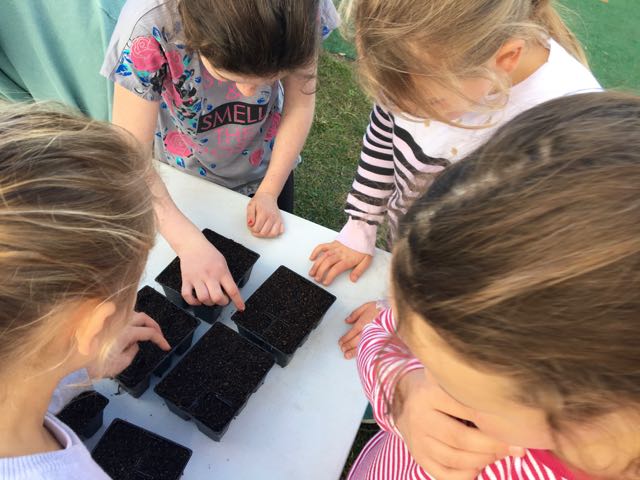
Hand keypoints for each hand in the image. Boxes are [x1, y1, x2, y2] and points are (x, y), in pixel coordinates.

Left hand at [89, 312, 170, 378]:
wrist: (74, 365)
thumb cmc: (95, 366)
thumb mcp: (121, 363)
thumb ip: (133, 351)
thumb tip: (135, 344)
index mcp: (126, 332)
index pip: (149, 332)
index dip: (160, 339)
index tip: (165, 346)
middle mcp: (118, 323)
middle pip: (143, 318)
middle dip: (154, 326)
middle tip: (159, 336)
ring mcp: (110, 322)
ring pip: (132, 314)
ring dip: (143, 322)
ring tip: (146, 332)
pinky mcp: (103, 325)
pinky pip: (121, 319)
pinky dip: (130, 323)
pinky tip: (130, 332)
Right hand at [176, 230, 244, 309]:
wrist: (192, 245)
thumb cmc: (208, 253)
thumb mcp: (223, 263)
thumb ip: (226, 277)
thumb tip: (229, 292)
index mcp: (221, 272)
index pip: (232, 290)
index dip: (238, 301)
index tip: (240, 307)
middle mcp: (210, 276)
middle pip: (217, 298)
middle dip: (221, 303)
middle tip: (222, 300)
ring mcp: (197, 278)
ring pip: (203, 298)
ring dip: (208, 303)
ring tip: (210, 299)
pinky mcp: (186, 280)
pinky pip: (187, 296)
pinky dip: (192, 301)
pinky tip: (197, 300)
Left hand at [246, 192, 283, 237]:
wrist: (267, 196)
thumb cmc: (259, 201)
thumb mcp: (251, 205)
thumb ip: (249, 215)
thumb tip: (250, 224)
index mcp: (263, 213)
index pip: (256, 229)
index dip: (251, 229)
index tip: (251, 225)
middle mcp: (271, 217)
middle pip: (264, 233)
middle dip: (257, 233)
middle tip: (255, 228)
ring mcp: (277, 219)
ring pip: (272, 234)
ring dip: (266, 235)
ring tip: (261, 230)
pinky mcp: (280, 221)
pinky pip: (280, 231)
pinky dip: (275, 233)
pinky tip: (269, 229)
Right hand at [309, 240, 371, 284]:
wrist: (363, 232)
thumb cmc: (365, 247)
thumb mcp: (367, 260)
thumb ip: (359, 270)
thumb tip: (353, 279)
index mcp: (348, 259)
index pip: (336, 269)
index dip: (329, 276)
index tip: (325, 282)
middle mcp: (340, 253)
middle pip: (327, 263)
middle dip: (320, 272)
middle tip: (317, 279)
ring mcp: (335, 247)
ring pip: (323, 256)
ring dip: (316, 265)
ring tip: (311, 273)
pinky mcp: (333, 243)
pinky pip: (322, 246)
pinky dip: (316, 251)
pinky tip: (312, 258)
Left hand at [339, 301, 380, 358]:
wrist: (396, 312)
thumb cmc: (383, 309)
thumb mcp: (366, 306)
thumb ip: (355, 314)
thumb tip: (347, 320)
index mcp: (363, 323)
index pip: (351, 334)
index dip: (344, 339)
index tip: (340, 342)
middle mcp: (368, 332)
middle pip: (354, 342)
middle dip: (347, 346)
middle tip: (342, 349)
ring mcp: (374, 338)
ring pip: (361, 347)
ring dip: (353, 352)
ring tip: (347, 355)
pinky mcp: (380, 341)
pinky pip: (370, 349)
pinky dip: (364, 353)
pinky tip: (361, 356)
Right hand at [394, 370, 522, 479]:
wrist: (404, 400)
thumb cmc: (439, 390)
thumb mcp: (449, 381)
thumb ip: (472, 391)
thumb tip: (512, 411)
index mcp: (430, 394)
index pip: (467, 410)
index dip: (494, 421)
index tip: (517, 427)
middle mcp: (420, 417)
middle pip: (461, 439)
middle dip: (493, 446)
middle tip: (515, 447)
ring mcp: (417, 440)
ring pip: (455, 459)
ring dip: (483, 461)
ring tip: (499, 454)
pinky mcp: (419, 457)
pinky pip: (445, 475)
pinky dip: (467, 474)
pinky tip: (478, 466)